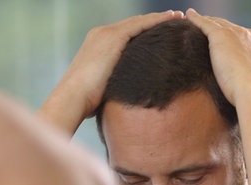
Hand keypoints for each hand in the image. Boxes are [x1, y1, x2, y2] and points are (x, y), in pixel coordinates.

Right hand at [39, 10, 183, 134]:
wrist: (73, 97)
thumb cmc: (84, 102)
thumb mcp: (100, 89)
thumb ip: (113, 85)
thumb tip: (124, 99)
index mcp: (96, 45)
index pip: (124, 34)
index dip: (142, 31)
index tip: (158, 33)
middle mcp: (100, 34)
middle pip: (132, 24)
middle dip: (152, 22)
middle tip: (173, 19)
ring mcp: (106, 34)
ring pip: (138, 21)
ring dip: (159, 18)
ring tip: (177, 17)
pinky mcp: (113, 38)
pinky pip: (140, 25)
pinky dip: (157, 20)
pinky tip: (171, 19)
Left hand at [186, 8, 250, 106]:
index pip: (242, 39)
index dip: (231, 39)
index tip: (223, 42)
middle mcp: (249, 36)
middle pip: (229, 28)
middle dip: (218, 26)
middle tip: (205, 25)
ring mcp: (236, 34)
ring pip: (217, 24)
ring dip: (205, 20)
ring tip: (193, 18)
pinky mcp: (221, 36)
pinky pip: (205, 24)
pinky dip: (196, 19)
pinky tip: (188, 15)